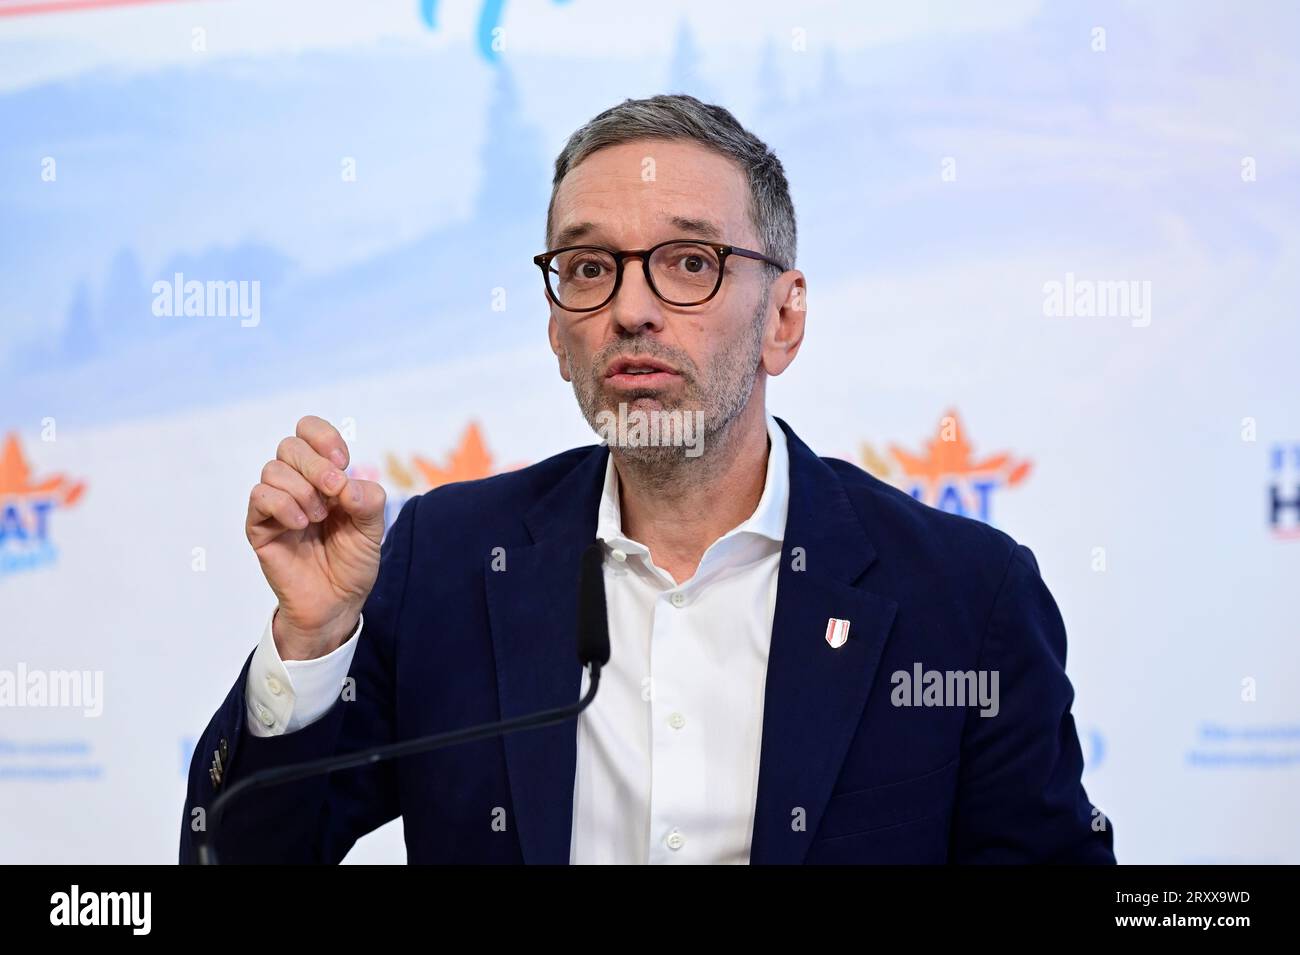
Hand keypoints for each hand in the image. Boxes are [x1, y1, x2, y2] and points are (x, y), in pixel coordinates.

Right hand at [245, 416, 386, 659]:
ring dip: (302, 490)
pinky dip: (284, 505)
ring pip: (273, 469)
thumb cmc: (352, 563)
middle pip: (289, 446)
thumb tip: (344, 483)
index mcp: (323, 476)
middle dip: (316, 464)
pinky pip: (260, 496)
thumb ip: (368, 499)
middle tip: (333, 492)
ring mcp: (275, 505)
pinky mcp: (259, 526)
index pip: (308, 431)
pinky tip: (302, 524)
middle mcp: (296, 484)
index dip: (323, 437)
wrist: (337, 603)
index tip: (342, 461)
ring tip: (318, 518)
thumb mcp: (373, 528)